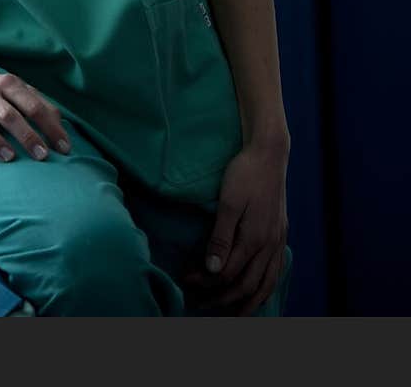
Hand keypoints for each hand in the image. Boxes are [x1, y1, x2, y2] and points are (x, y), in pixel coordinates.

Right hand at [0, 59, 72, 165]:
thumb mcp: (13, 87)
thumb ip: (37, 102)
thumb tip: (60, 123)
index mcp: (6, 84)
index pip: (32, 106)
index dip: (49, 127)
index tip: (63, 149)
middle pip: (8, 114)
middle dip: (26, 135)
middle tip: (42, 156)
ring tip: (11, 157)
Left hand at [181, 138, 289, 314]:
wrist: (270, 153)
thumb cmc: (245, 173)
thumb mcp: (228, 202)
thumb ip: (221, 238)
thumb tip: (212, 270)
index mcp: (254, 239)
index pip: (227, 274)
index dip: (205, 282)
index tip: (185, 280)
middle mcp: (269, 246)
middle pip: (246, 286)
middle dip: (221, 299)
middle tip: (199, 302)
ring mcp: (278, 242)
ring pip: (265, 286)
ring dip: (247, 304)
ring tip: (230, 314)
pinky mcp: (281, 235)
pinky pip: (276, 273)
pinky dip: (265, 289)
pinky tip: (257, 293)